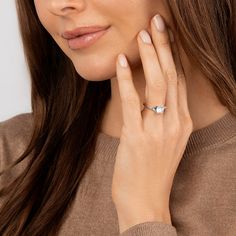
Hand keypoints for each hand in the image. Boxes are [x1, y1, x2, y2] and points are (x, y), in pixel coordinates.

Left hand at [111, 14, 192, 232]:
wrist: (146, 200)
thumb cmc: (152, 170)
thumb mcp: (165, 141)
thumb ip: (163, 115)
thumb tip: (151, 91)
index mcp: (183, 123)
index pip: (180, 80)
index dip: (175, 55)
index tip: (168, 35)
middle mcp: (175, 123)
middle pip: (172, 76)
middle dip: (165, 46)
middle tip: (158, 22)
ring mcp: (158, 130)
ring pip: (157, 84)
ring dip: (150, 56)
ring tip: (143, 33)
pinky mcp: (137, 137)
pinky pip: (133, 102)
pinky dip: (128, 80)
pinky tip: (123, 62)